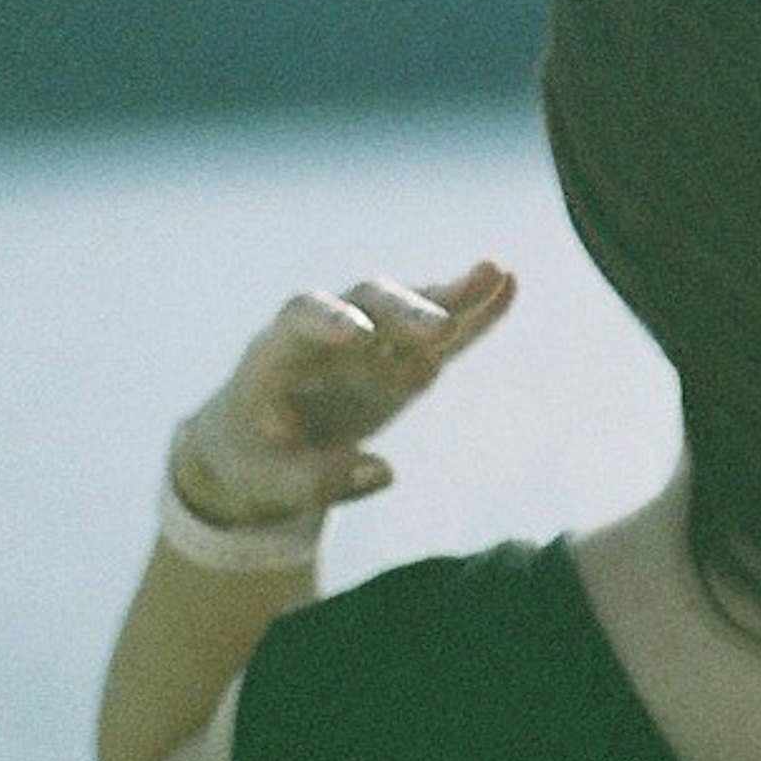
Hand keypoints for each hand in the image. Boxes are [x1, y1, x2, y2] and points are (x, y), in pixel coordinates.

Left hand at [170, 260, 516, 525]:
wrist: (256, 450)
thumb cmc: (252, 466)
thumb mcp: (270, 486)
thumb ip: (317, 481)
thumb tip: (384, 472)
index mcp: (276, 354)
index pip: (301, 319)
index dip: (329, 321)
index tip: (361, 336)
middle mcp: (326, 333)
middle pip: (367, 303)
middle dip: (404, 311)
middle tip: (440, 328)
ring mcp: (370, 342)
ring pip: (411, 308)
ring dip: (450, 296)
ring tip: (498, 274)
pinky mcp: (401, 361)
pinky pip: (441, 335)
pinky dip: (472, 315)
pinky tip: (509, 286)